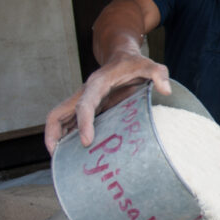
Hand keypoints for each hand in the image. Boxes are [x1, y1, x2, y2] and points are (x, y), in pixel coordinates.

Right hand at [44, 52, 169, 153]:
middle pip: (58, 114)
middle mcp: (85, 94)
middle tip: (57, 158)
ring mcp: (84, 102)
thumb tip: (166, 91)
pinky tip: (74, 154)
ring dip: (56, 139)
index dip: (83, 123)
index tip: (86, 142)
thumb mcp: (151, 65)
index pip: (84, 104)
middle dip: (53, 135)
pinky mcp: (89, 109)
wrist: (123, 57)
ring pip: (60, 120)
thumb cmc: (136, 63)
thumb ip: (159, 74)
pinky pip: (71, 124)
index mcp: (97, 84)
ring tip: (61, 162)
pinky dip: (68, 138)